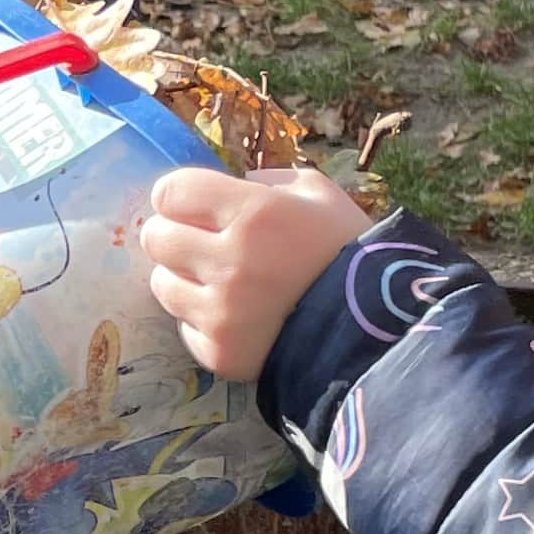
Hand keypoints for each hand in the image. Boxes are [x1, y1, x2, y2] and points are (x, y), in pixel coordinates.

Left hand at [140, 163, 372, 384]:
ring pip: (162, 284)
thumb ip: (272, 181)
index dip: (179, 197)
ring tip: (220, 283)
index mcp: (255, 213)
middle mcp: (230, 262)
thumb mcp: (321, 198)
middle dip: (175, 235)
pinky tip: (236, 318)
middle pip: (156, 238)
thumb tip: (233, 182)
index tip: (193, 207)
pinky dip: (203, 322)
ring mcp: (221, 313)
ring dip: (183, 279)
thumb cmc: (350, 255)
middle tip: (201, 244)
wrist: (377, 332)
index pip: (171, 192)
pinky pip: (184, 328)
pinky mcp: (219, 353)